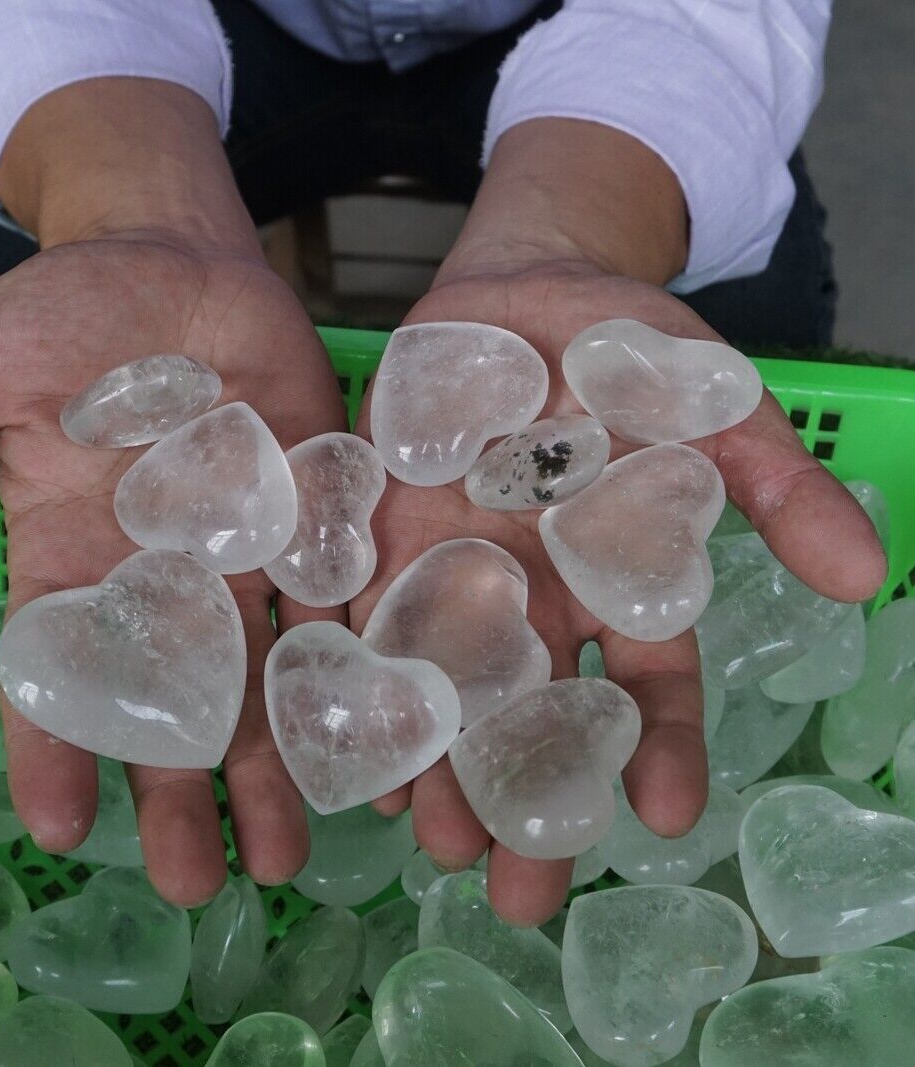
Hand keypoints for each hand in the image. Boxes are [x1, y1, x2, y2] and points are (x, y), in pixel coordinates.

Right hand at [0, 81, 347, 905]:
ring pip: (265, 670)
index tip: (62, 830)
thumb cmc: (66, 312)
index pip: (61, 670)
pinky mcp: (314, 506)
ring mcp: (246, 547)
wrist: (171, 257)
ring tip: (287, 850)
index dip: (55, 748)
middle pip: (177, 700)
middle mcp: (165, 574)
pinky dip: (357, 656)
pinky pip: (340, 589)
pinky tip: (376, 728)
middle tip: (201, 883)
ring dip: (277, 758)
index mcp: (75, 555)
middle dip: (185, 789)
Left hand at [350, 252, 885, 927]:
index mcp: (615, 581)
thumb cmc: (632, 353)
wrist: (527, 291)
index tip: (669, 819)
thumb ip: (778, 485)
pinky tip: (353, 736)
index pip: (648, 686)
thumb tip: (867, 571)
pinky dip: (359, 669)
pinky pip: (366, 610)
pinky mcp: (383, 533)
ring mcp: (452, 569)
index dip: (663, 749)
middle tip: (517, 892)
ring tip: (427, 835)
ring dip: (436, 760)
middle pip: (533, 712)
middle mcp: (533, 595)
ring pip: (445, 681)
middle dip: (525, 797)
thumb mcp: (716, 408)